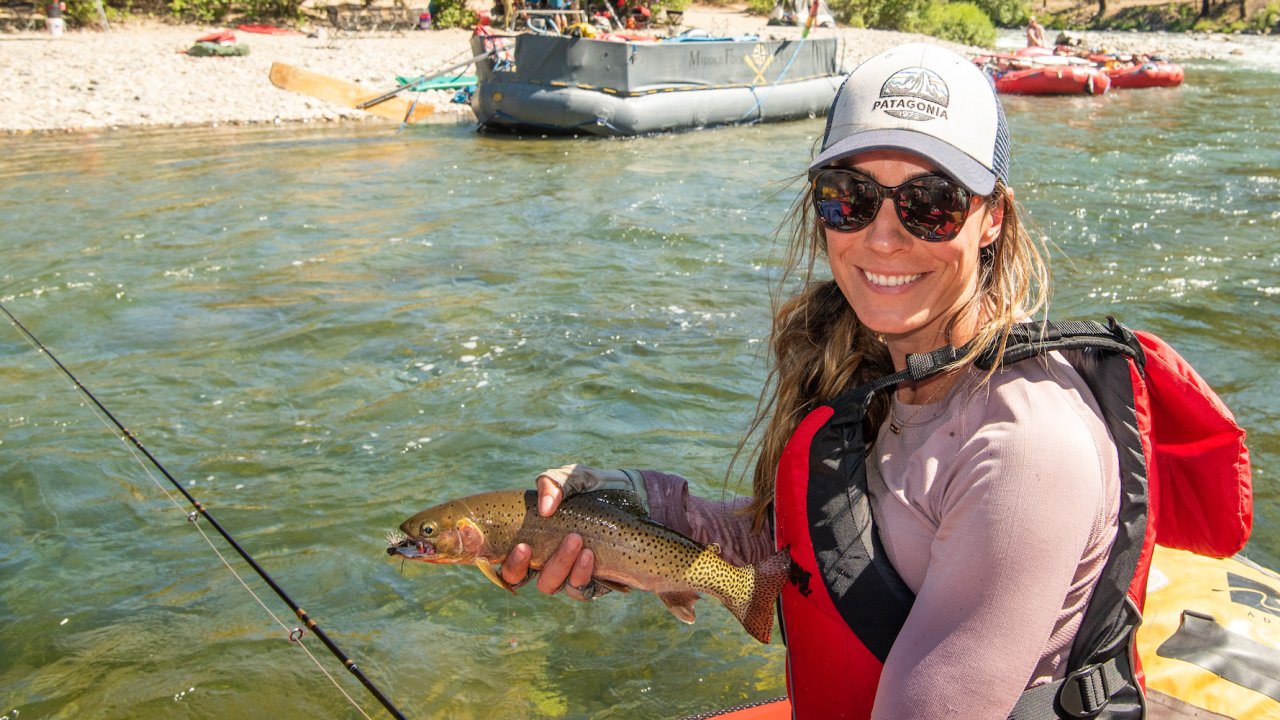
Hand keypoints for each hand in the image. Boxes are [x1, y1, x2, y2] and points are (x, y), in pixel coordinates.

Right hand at [497, 464, 644, 600]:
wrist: (638, 500)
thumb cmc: (598, 488)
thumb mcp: (575, 477)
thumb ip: (555, 482)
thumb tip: (546, 507)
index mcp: (530, 534)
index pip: (498, 551)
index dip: (482, 555)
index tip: (484, 545)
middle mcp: (543, 557)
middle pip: (516, 576)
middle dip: (517, 565)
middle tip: (525, 547)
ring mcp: (567, 572)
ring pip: (548, 584)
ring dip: (558, 564)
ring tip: (577, 540)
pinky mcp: (592, 582)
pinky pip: (578, 589)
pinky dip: (581, 573)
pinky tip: (589, 555)